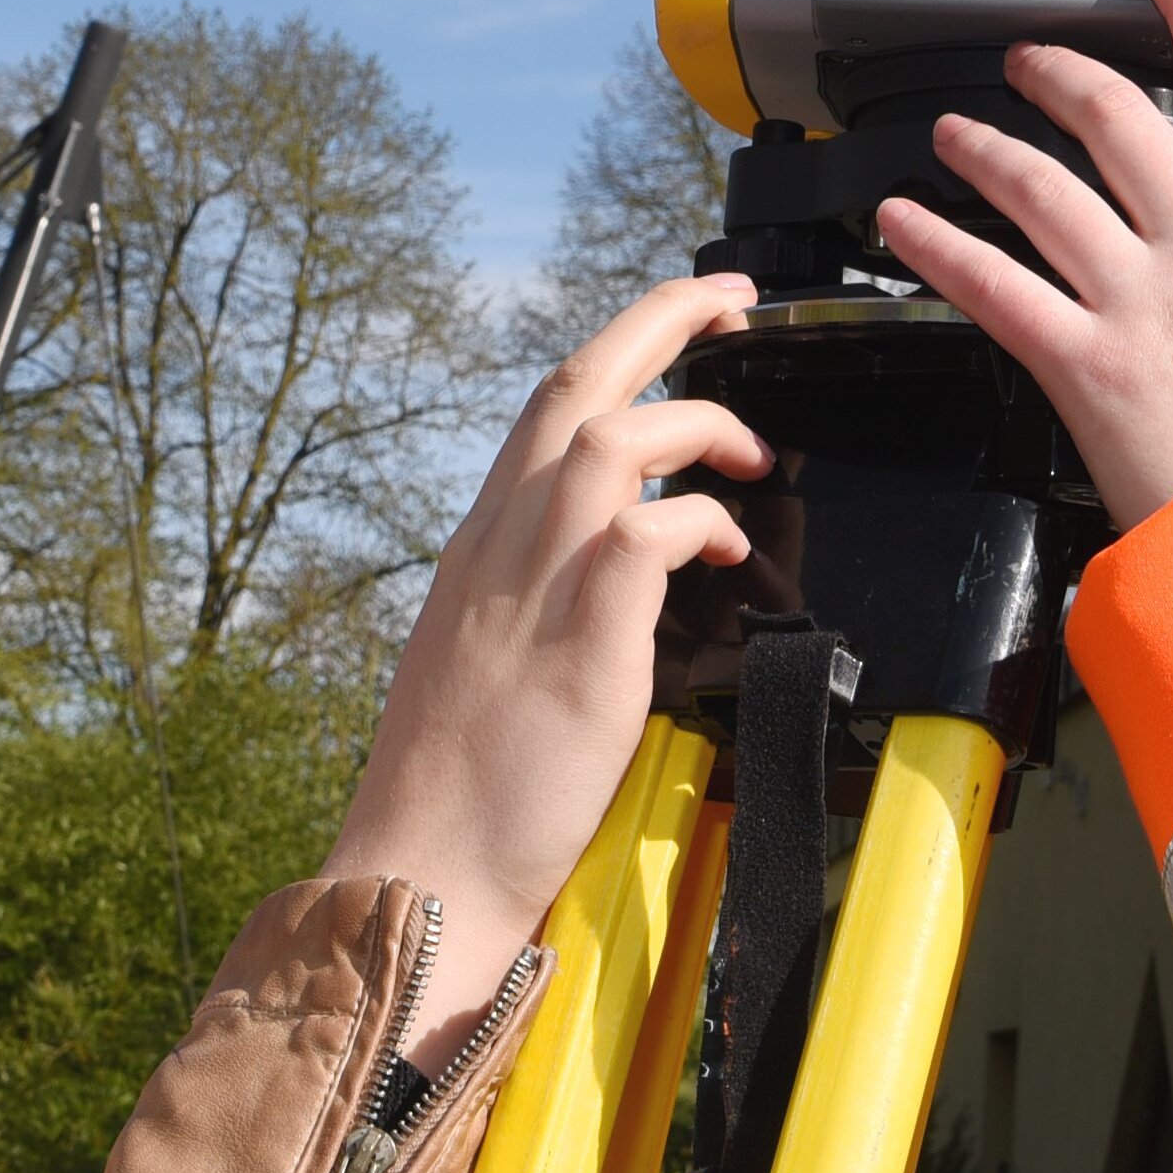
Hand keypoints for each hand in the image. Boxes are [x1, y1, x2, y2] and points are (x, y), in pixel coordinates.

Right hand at [327, 275, 766, 1049]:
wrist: (420, 872)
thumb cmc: (460, 787)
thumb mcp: (489, 658)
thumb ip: (539, 598)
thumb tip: (606, 573)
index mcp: (480, 547)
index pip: (547, 409)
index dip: (618, 350)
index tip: (679, 325)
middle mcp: (499, 547)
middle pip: (576, 385)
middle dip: (661, 318)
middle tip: (734, 300)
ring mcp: (532, 589)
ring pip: (610, 438)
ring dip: (695, 422)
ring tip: (752, 450)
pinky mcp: (576, 645)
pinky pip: (642, 539)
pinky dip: (696, 523)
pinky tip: (727, 550)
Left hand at [875, 0, 1172, 524]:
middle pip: (1120, 119)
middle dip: (1062, 74)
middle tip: (1026, 58)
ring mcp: (1137, 301)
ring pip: (1042, 188)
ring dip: (984, 147)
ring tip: (950, 130)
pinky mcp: (1080, 364)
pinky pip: (989, 283)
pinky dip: (934, 243)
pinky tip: (900, 220)